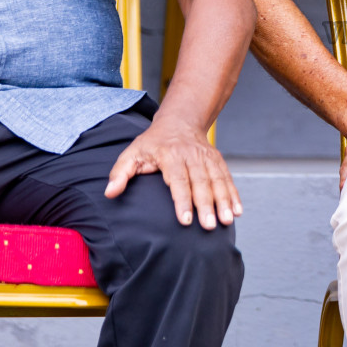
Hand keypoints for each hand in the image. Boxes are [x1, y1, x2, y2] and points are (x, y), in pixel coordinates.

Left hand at [105, 119, 241, 229]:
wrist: (179, 121)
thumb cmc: (153, 142)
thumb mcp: (132, 153)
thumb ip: (120, 173)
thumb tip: (109, 193)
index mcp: (170, 155)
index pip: (177, 180)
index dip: (181, 201)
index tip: (185, 220)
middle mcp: (191, 155)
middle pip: (200, 182)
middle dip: (206, 205)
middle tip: (208, 226)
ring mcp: (206, 157)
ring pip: (217, 180)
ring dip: (223, 201)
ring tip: (226, 220)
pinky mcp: (217, 160)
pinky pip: (227, 178)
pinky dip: (234, 194)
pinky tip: (237, 211)